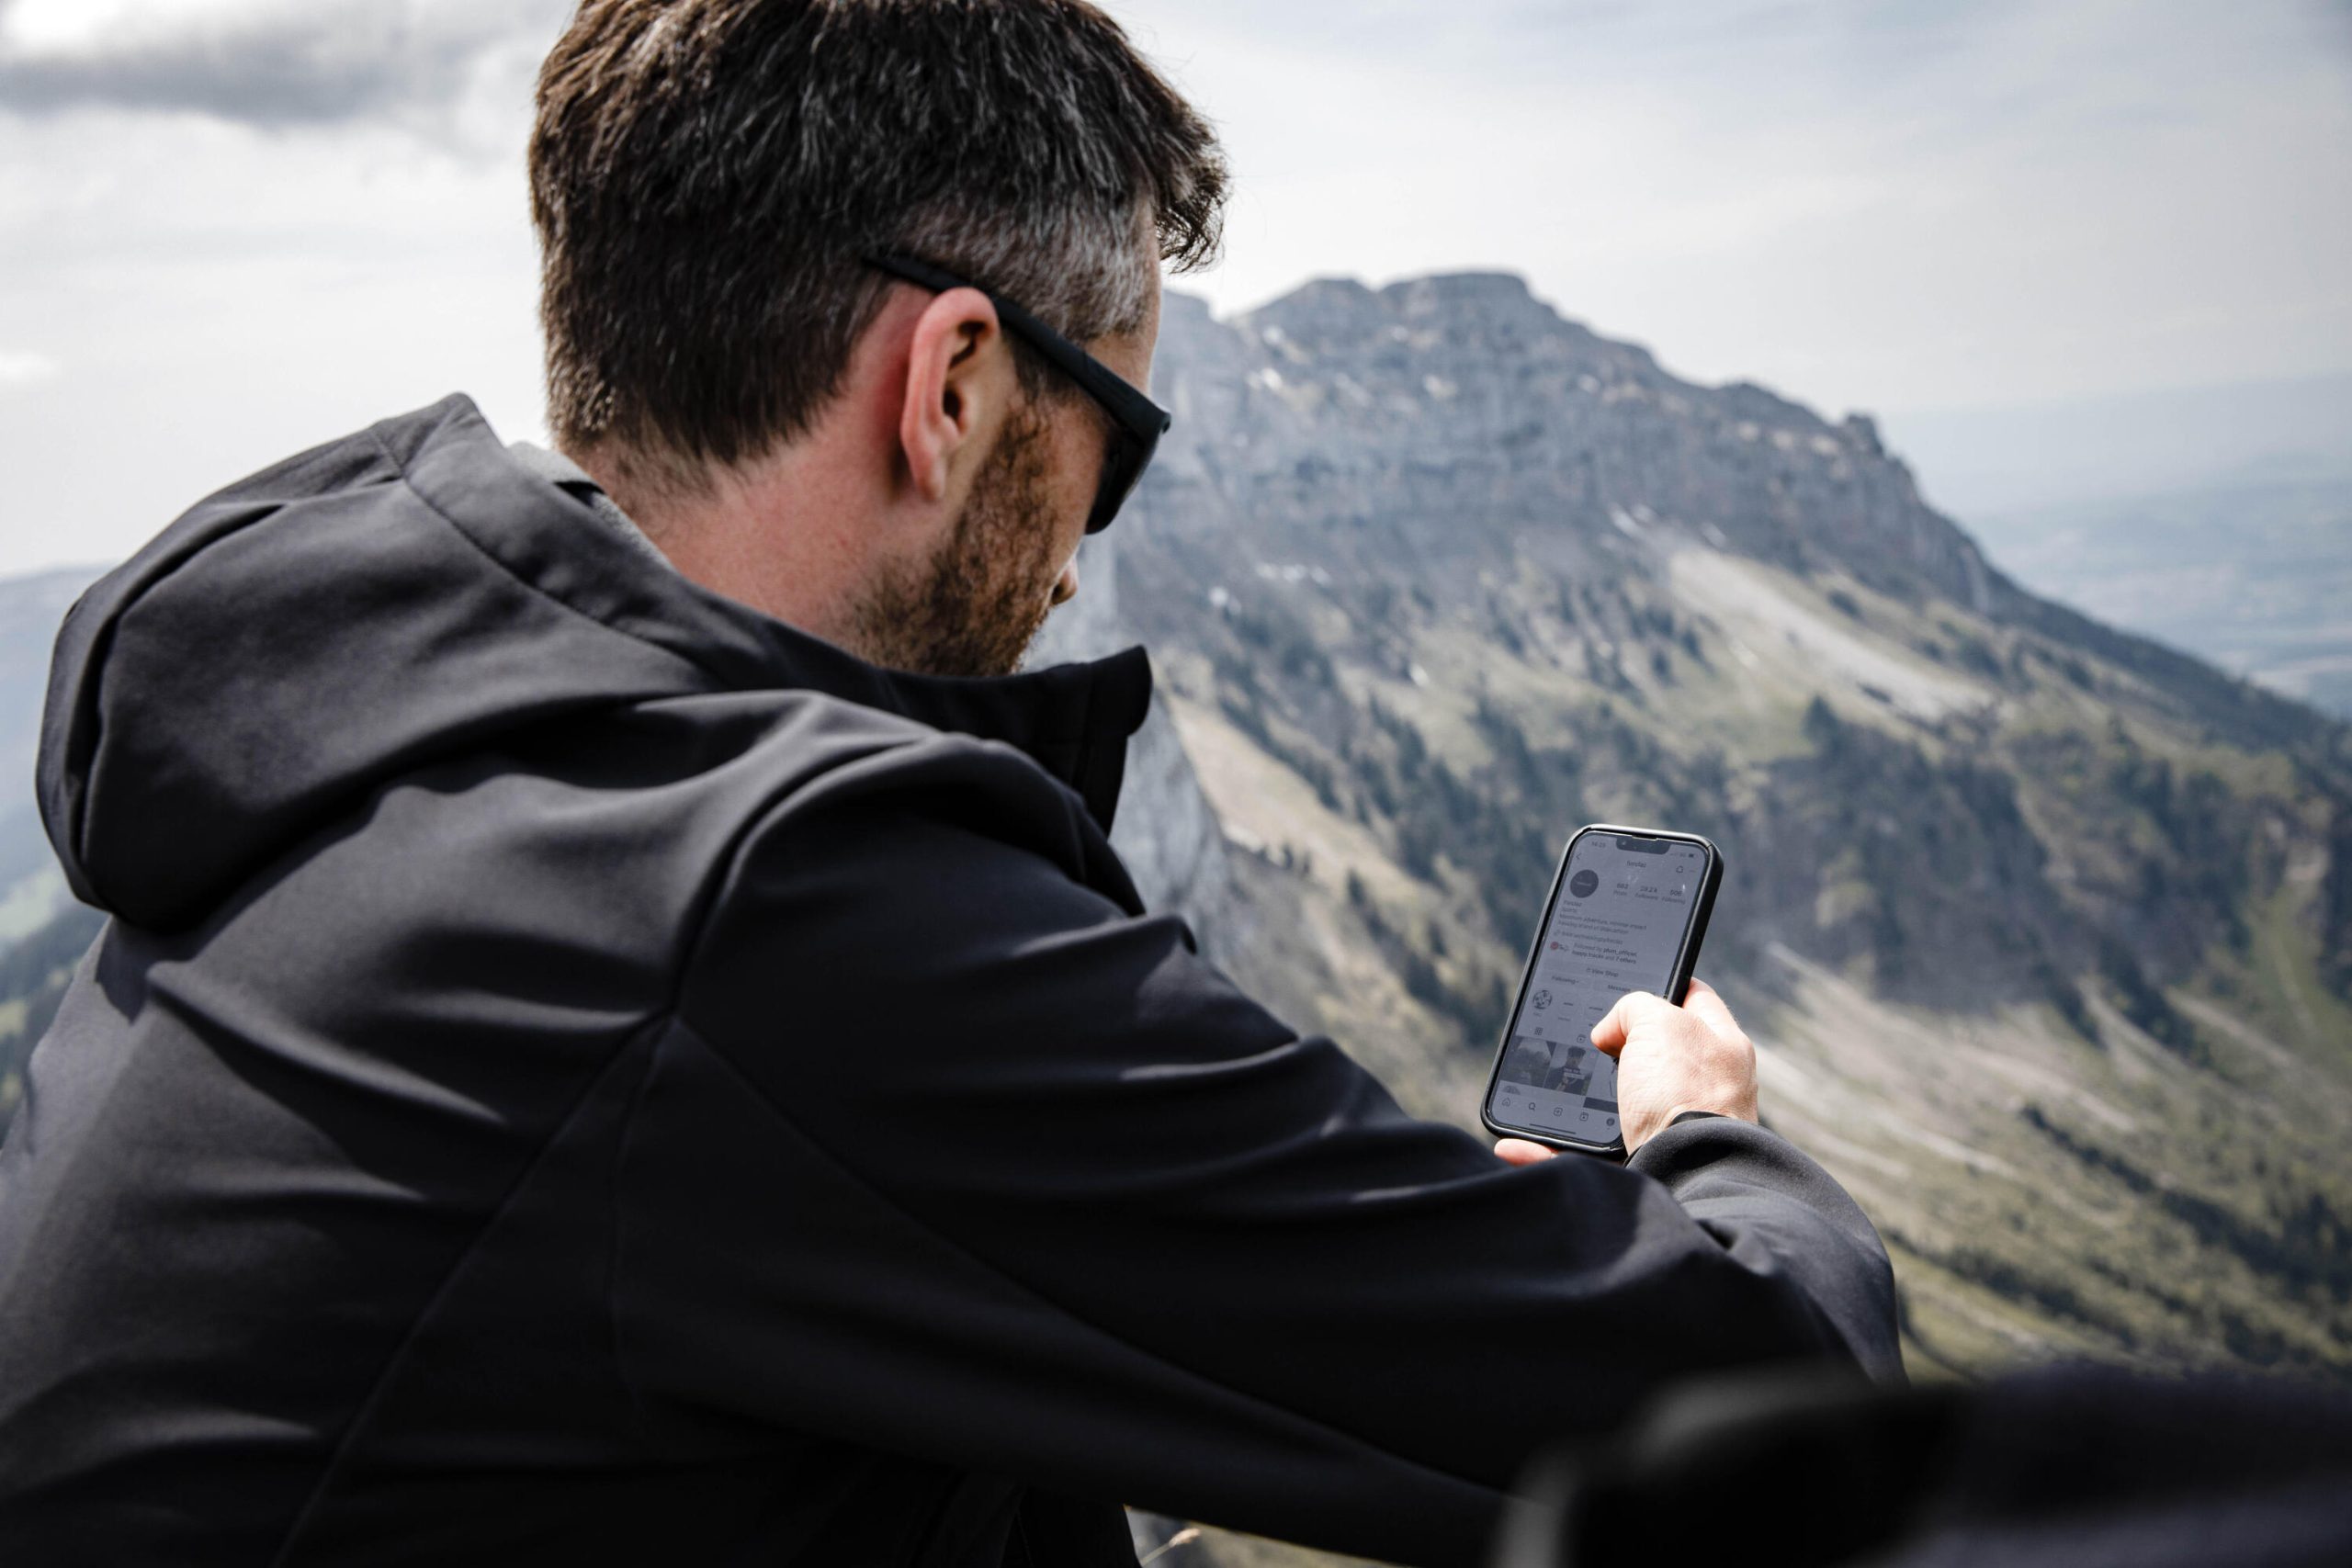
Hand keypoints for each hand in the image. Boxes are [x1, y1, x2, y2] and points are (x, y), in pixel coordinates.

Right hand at [1491, 978, 1759, 1163]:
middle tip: (1583, 1038)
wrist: (1687, 1177)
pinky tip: (1514, 1144)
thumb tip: (1608, 1034)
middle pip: (1650, 1053)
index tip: (1624, 983)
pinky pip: (1583, 1155)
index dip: (1659, 983)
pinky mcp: (1645, 1165)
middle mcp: (1704, 1089)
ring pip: (1613, 1106)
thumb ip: (1633, 1006)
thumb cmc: (1683, 1092)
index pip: (1693, 997)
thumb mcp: (1658, 1019)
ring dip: (1574, 1100)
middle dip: (1612, 1046)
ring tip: (1540, 1088)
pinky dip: (1547, 1149)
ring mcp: (1675, 1129)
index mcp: (1720, 1046)